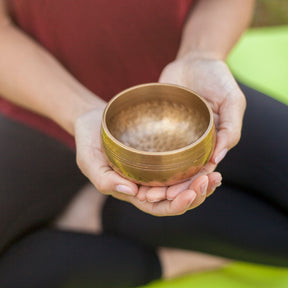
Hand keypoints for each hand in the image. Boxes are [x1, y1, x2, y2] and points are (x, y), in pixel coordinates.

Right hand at [74, 107, 220, 215]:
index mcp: (133, 192)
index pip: (159, 207)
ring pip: (183, 183)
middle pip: (177, 197)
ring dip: (201, 182)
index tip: (191, 193)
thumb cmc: (88, 142)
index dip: (177, 205)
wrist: (94, 120)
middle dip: (196, 193)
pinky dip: (196, 166)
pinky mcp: (161, 155)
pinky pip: (182, 164)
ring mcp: (156, 170)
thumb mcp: (88, 161)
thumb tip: (131, 192)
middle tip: (211, 180)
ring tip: (216, 175)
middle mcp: (148, 184)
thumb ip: (104, 180)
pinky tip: (209, 160)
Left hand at [156, 52, 245, 199]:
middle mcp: (192, 145)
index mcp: (211, 145)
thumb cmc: (219, 79)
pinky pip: (151, 146)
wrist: (195, 60)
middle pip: (181, 174)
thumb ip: (231, 129)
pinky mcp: (159, 127)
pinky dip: (144, 160)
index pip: (201, 173)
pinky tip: (132, 171)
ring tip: (142, 192)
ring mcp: (174, 137)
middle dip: (170, 190)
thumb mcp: (233, 102)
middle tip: (153, 197)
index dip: (191, 187)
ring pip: (164, 166)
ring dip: (155, 182)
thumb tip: (218, 159)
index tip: (178, 197)